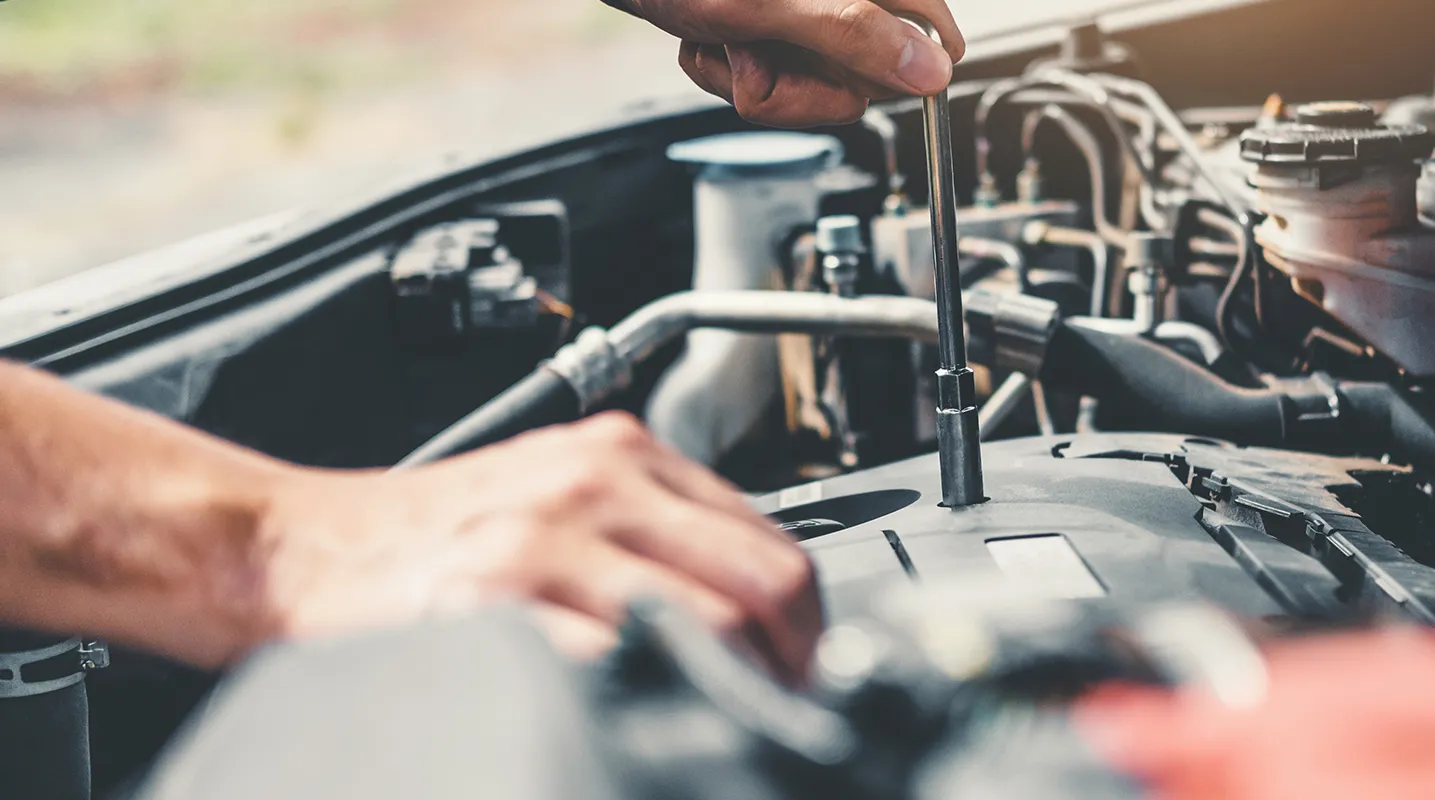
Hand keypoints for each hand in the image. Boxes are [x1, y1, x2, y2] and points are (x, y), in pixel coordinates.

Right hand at [256, 413, 819, 676]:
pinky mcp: (492, 595)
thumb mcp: (558, 503)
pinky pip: (616, 659)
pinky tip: (645, 723)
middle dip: (795, 668)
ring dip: (738, 693)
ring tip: (728, 729)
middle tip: (787, 718)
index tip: (807, 679)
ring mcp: (545, 535)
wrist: (293, 548)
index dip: (810, 629)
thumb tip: (755, 616)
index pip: (775, 544)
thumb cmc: (426, 538)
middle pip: (766, 583)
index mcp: (624, 454)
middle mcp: (596, 482)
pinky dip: (650, 702)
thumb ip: (652, 537)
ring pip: (710, 624)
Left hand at [605, 0, 965, 127]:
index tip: (842, 73)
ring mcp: (802, 18)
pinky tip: (710, 39)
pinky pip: (764, 81)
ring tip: (726, 37)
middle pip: (860, 80)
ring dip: (750, 76)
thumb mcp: (773, 5)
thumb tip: (930, 70)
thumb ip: (856, 36)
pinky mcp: (766, 31)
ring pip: (806, 88)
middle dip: (798, 79)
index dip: (891, 72)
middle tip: (757, 45)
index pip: (927, 38)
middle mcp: (840, 0)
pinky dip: (725, 68)